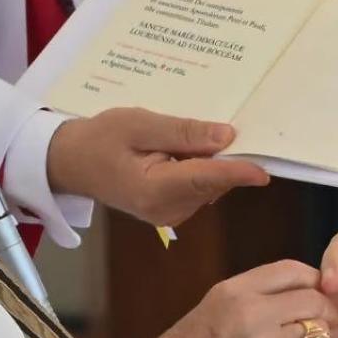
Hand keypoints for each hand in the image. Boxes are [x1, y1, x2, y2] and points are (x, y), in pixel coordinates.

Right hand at [45, 108, 269, 226]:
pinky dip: (205, 166)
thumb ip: (182, 132)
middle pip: (213, 182)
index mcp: (154, 191)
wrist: (73, 162)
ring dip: (216, 160)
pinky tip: (193, 146)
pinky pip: (201, 186)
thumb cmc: (101, 138)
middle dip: (228, 156)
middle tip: (240, 123)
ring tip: (204, 130)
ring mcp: (171, 214)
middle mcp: (167, 210)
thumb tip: (226, 137)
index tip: (264, 169)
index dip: (237, 172)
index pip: (205, 180)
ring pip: (211, 184)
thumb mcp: (139, 124)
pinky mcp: (174, 210)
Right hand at [129, 260, 337, 337]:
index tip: (320, 291)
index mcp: (234, 291)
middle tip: (328, 325)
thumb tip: (292, 297)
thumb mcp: (211, 308)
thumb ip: (249, 299)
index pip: (291, 270)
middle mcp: (253, 314)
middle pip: (313, 302)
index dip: (313, 280)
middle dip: (326, 314)